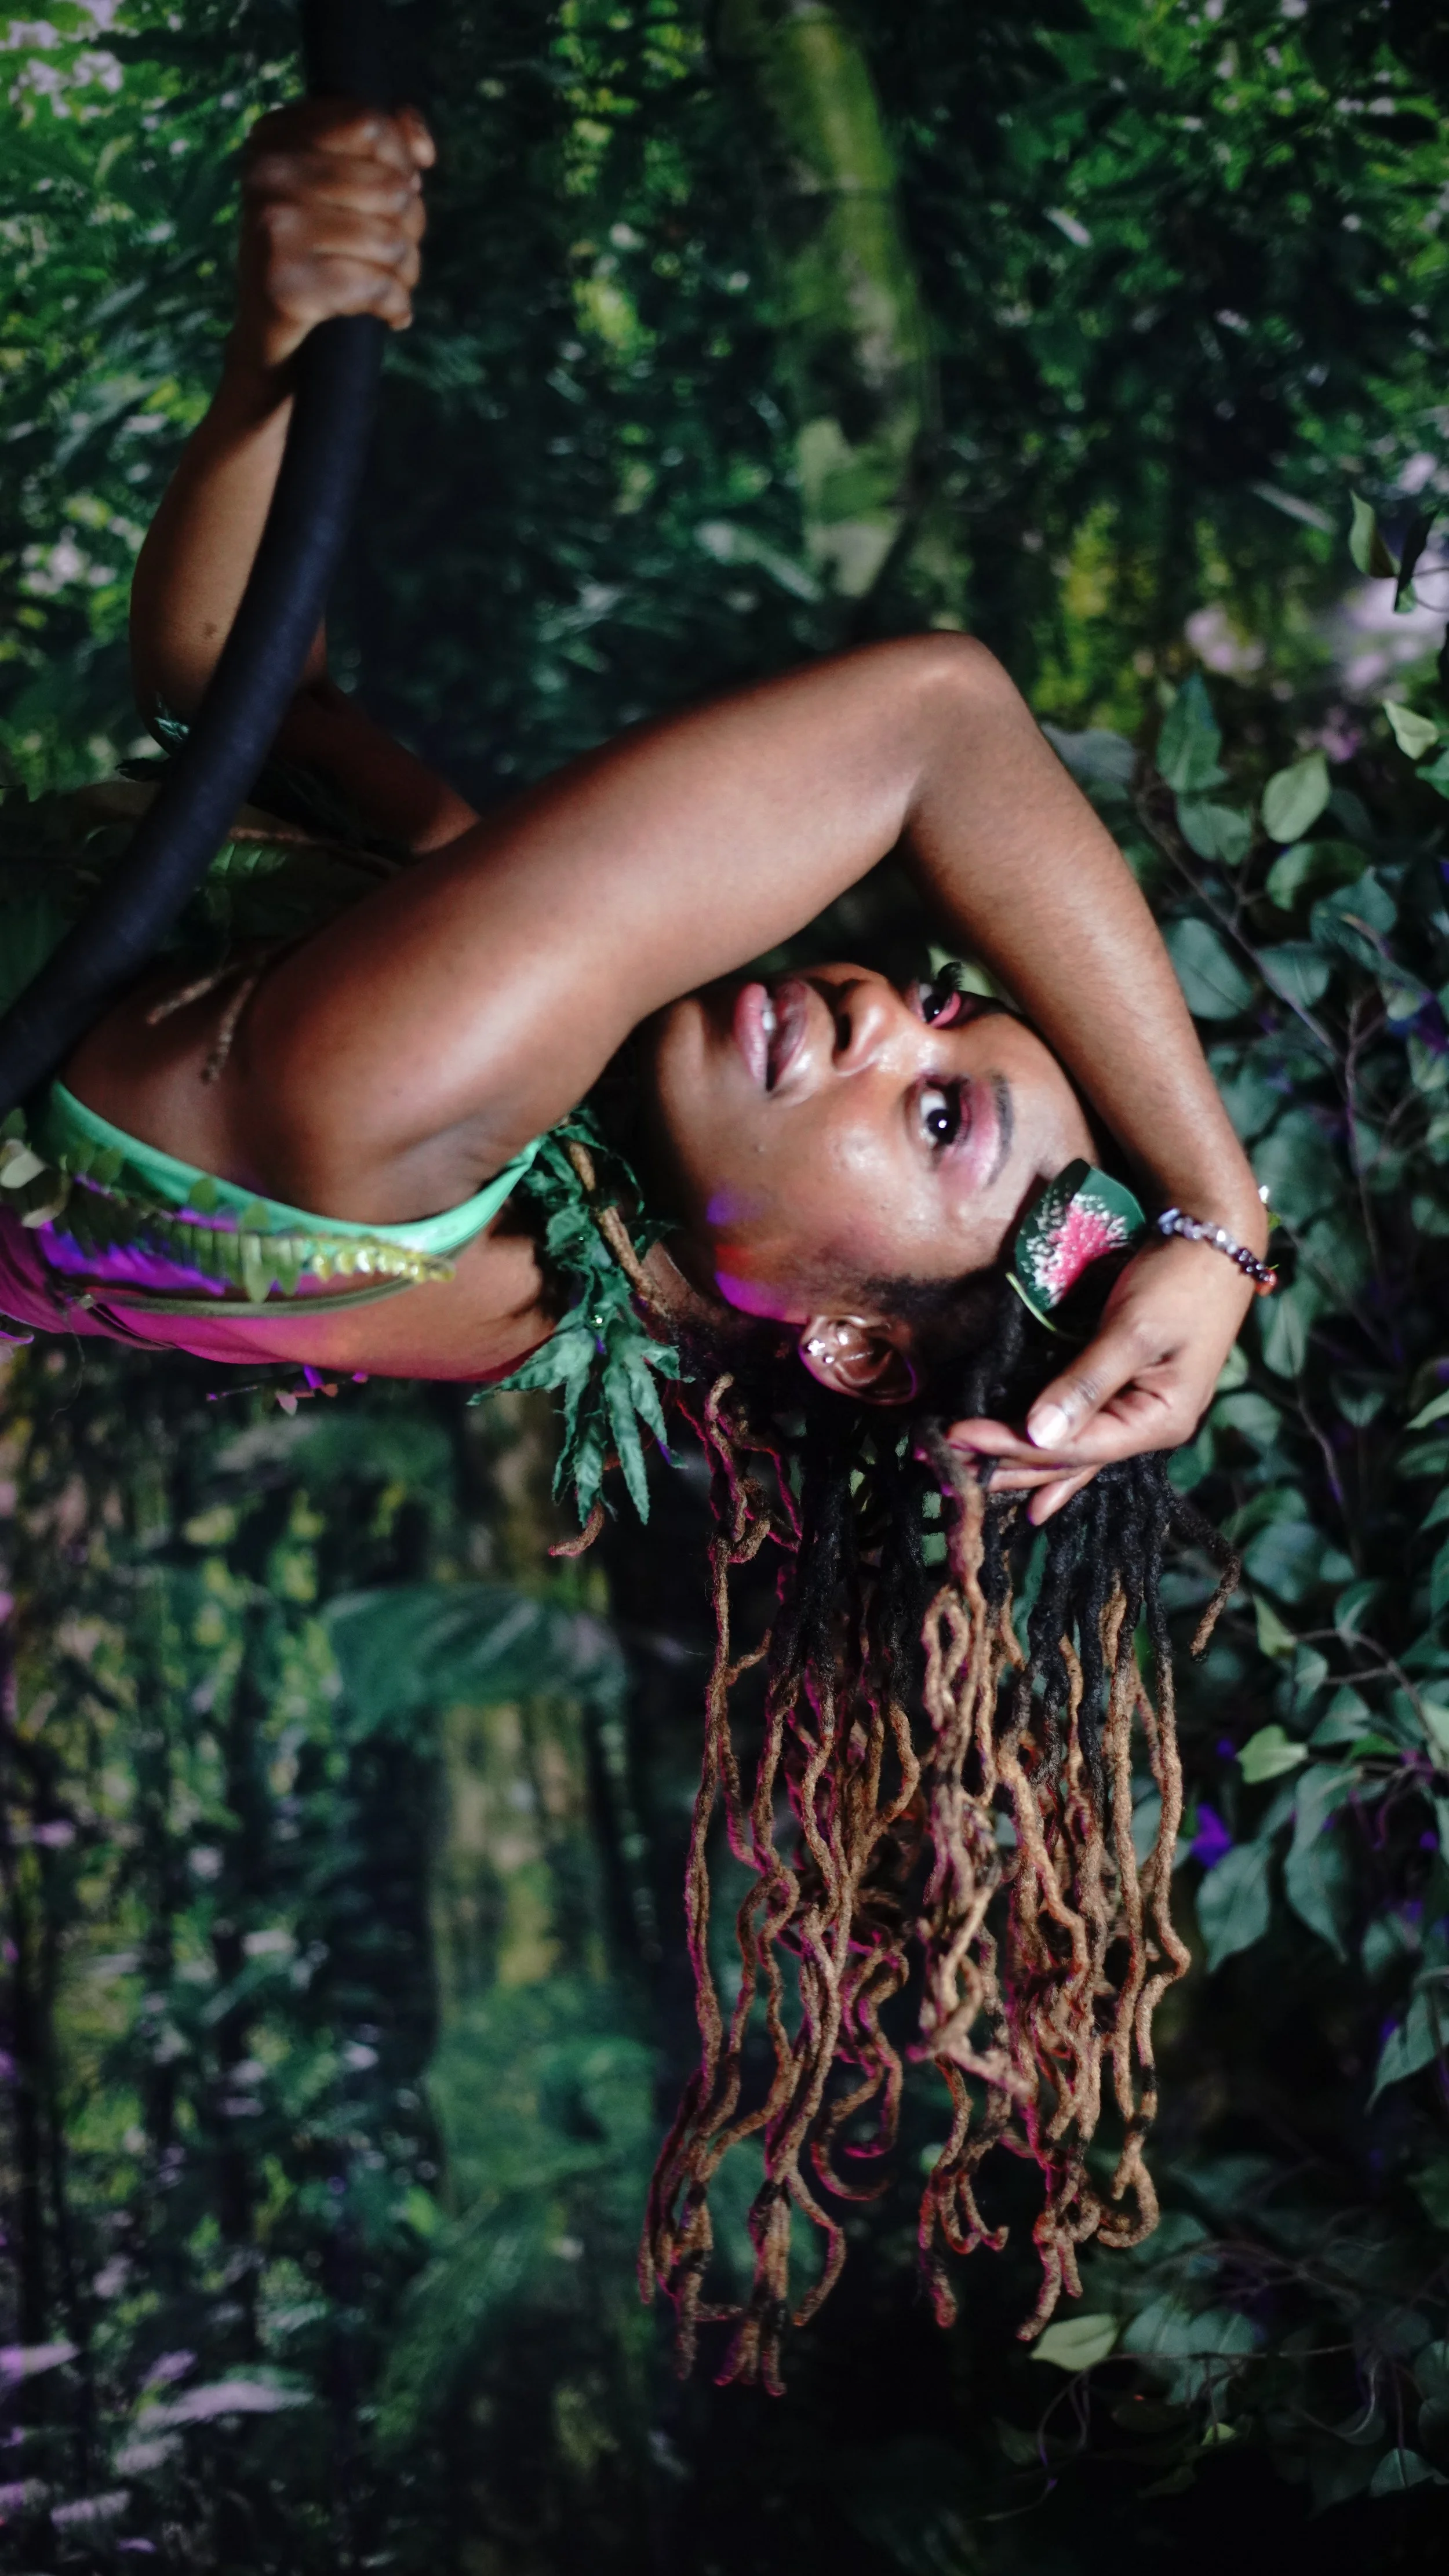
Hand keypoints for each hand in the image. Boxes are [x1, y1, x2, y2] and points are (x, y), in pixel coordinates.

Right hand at [233, 99, 434, 377]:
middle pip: (390, 187)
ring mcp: (272, 227)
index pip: (370, 123)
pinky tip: (392, 316)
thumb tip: (423, 147)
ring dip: (408, 272)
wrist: (269, 338)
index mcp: (276, 136)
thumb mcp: (343, 188)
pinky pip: (378, 288)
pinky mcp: (286, 285)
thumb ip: (386, 148)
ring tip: (395, 284)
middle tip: (398, 252)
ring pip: (391, 241)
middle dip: (412, 226)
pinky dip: (397, 307)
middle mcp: (266, 173)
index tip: (403, 191)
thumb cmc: (316, 252)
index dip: (403, 162)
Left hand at [944, 1234, 1256, 1524]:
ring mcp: (1141, 1414)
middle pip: (1070, 1459)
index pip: (1071, 1446)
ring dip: (1027, 1467)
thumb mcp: (1133, 1331)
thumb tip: (1038, 1434)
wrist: (1213, 1240)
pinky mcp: (1130, 1394)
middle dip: (1009, 1465)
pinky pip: (1086, 1436)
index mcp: (1158, 1421)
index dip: (1011, 1445)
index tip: (955, 1438)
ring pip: (1076, 1453)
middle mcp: (1150, 1428)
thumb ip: (1086, 1383)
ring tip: (980, 1487)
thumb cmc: (1178, 1283)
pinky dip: (1057, 1458)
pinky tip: (1039, 1493)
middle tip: (947, 1474)